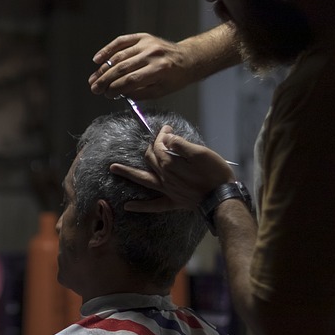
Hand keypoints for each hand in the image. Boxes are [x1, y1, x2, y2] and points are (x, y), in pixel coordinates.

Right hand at [89, 33, 200, 98]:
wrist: (188, 58)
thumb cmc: (176, 77)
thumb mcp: (162, 91)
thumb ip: (140, 94)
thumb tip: (120, 93)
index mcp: (160, 69)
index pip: (131, 80)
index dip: (116, 88)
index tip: (107, 95)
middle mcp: (152, 54)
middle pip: (122, 68)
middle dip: (105, 80)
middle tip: (95, 88)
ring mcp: (147, 43)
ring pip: (118, 56)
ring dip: (103, 69)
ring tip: (93, 79)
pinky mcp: (142, 37)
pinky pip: (121, 42)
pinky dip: (107, 50)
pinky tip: (97, 59)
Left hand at [109, 126, 236, 212]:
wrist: (222, 197)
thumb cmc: (215, 173)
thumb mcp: (201, 153)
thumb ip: (180, 145)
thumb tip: (167, 138)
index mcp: (170, 163)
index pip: (161, 145)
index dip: (163, 135)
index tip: (167, 128)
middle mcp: (164, 176)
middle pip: (151, 158)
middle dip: (151, 146)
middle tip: (156, 139)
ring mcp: (166, 190)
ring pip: (143, 179)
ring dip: (127, 173)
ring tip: (112, 168)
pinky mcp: (172, 202)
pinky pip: (153, 205)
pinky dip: (140, 206)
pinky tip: (127, 206)